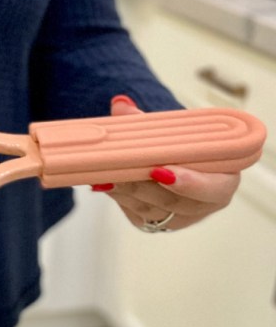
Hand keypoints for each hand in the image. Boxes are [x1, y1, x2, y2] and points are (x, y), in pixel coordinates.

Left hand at [92, 95, 240, 231]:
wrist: (177, 163)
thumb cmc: (183, 147)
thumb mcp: (174, 131)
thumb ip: (147, 120)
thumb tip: (121, 104)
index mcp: (223, 179)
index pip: (214, 189)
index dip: (190, 182)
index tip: (161, 171)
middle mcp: (203, 204)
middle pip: (173, 201)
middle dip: (143, 186)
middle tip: (121, 172)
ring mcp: (177, 218)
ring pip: (150, 209)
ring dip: (126, 191)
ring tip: (106, 175)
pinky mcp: (153, 222)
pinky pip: (134, 212)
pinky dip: (118, 196)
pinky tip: (103, 183)